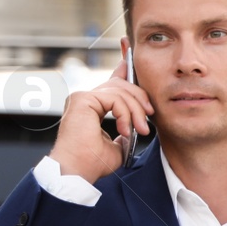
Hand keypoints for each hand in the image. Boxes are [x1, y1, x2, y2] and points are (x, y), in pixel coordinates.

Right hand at [49, 50, 153, 184]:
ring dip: (136, 111)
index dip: (124, 67)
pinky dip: (125, 114)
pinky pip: (114, 98)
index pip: (112, 82)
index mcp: (93, 106)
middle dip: (140, 99)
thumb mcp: (119, 144)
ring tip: (140, 130)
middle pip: (121, 85)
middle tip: (148, 118)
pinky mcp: (83, 100)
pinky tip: (124, 129)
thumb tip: (135, 126)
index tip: (130, 54)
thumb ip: (126, 130)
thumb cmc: (93, 163)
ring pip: (120, 91)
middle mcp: (86, 98)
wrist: (78, 171)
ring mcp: (83, 97)